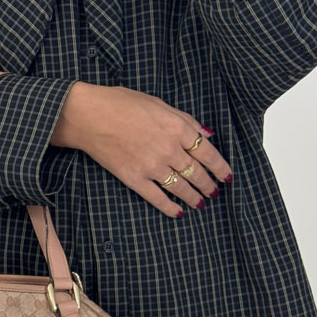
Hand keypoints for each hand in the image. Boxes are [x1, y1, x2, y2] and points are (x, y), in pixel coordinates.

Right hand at [52, 82, 232, 216]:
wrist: (89, 116)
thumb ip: (185, 120)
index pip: (207, 152)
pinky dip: (170, 207)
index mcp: (176, 127)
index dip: (220, 167)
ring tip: (201, 202)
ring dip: (194, 197)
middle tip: (215, 191)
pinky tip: (178, 212)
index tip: (227, 176)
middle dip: (208, 184)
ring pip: (180, 187)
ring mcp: (151, 166)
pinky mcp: (134, 178)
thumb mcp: (159, 103)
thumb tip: (206, 134)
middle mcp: (168, 149)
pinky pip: (157, 197)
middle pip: (196, 172)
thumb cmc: (122, 104)